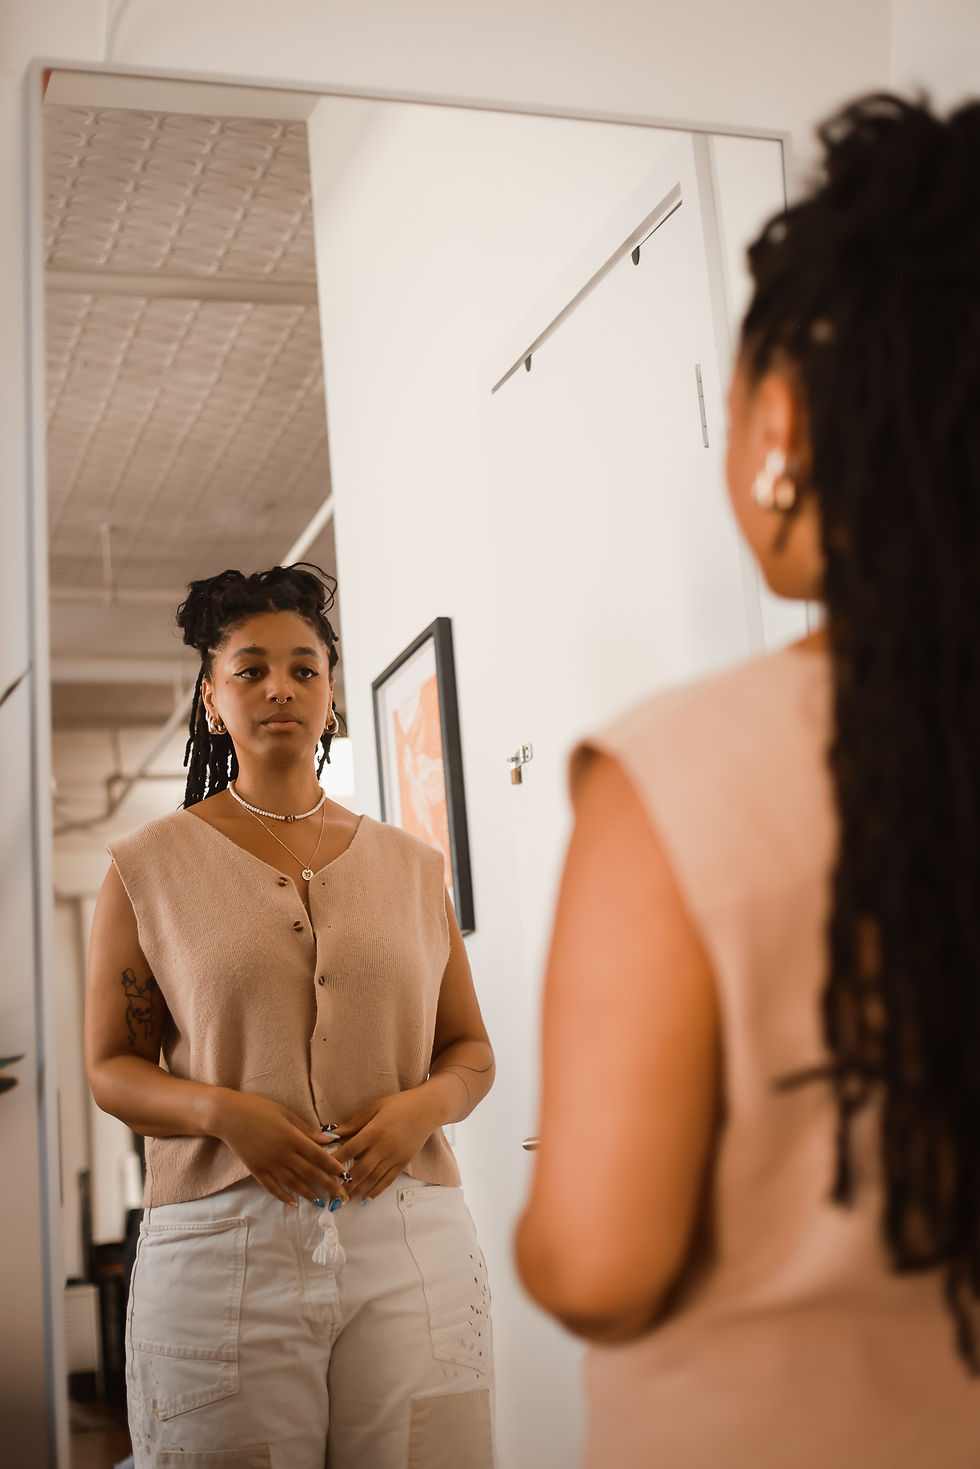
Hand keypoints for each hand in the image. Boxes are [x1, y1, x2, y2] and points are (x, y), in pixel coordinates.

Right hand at [211, 1090, 348, 1206]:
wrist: (228, 1116)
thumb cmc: (259, 1109)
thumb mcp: (286, 1114)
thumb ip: (307, 1130)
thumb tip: (329, 1140)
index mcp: (293, 1138)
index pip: (319, 1157)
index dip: (334, 1167)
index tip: (346, 1176)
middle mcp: (283, 1154)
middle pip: (310, 1173)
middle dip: (328, 1185)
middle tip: (341, 1196)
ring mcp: (269, 1165)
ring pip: (294, 1184)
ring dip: (309, 1194)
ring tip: (321, 1202)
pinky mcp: (256, 1171)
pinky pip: (272, 1188)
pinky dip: (284, 1197)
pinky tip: (293, 1203)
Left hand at [332, 1090, 437, 1199]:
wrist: (428, 1109)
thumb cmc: (398, 1104)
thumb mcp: (373, 1107)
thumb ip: (352, 1123)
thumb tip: (331, 1132)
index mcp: (373, 1131)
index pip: (349, 1150)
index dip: (334, 1162)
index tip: (321, 1171)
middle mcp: (383, 1147)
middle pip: (359, 1170)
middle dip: (343, 1185)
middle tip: (330, 1195)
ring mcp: (394, 1157)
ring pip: (372, 1179)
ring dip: (356, 1191)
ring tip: (343, 1200)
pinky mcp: (403, 1163)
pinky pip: (387, 1181)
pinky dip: (376, 1191)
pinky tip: (365, 1198)